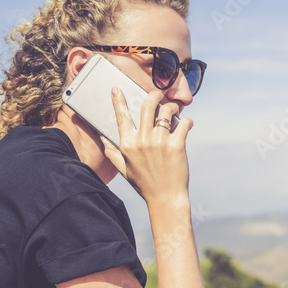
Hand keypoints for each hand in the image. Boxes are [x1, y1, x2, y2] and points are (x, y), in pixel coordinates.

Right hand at [101, 87, 192, 204]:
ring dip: (172, 107)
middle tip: (158, 95)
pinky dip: (186, 121)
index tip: (117, 89)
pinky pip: (183, 123)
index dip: (118, 100)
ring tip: (174, 112)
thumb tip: (101, 137)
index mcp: (127, 144)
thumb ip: (111, 152)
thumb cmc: (144, 184)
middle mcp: (142, 140)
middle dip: (154, 95)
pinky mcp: (176, 145)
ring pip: (166, 111)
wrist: (165, 198)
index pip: (121, 116)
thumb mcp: (123, 169)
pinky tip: (186, 125)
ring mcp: (159, 142)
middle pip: (147, 105)